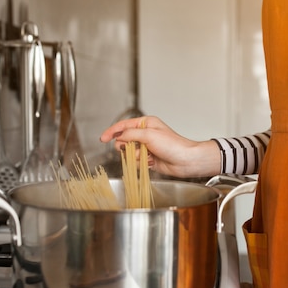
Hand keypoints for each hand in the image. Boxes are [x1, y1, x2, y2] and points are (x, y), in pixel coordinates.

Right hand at [99, 116, 220, 177]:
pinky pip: (135, 162)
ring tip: (147, 156)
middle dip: (127, 147)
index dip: (112, 132)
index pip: (123, 125)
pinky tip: (151, 162)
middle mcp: (145, 134)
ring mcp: (147, 147)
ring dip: (135, 156)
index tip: (102, 139)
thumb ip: (131, 134)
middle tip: (135, 149)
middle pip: (124, 140)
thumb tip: (119, 138)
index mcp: (146, 123)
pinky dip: (141, 163)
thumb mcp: (149, 134)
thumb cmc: (173, 145)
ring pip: (129, 153)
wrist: (185, 161)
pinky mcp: (148, 159)